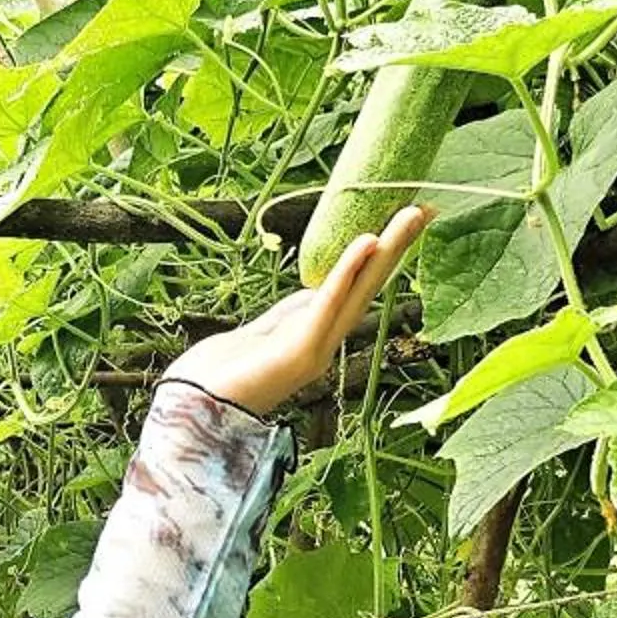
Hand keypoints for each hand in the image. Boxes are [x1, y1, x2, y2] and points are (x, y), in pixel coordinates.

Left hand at [161, 205, 429, 417]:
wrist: (193, 407)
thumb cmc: (219, 373)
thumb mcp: (263, 330)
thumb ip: (290, 313)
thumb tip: (313, 292)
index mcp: (315, 336)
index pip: (356, 289)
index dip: (381, 257)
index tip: (402, 223)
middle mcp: (324, 343)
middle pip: (368, 287)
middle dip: (397, 247)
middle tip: (424, 210)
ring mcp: (315, 348)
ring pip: (359, 292)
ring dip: (387, 251)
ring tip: (411, 216)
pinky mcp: (300, 350)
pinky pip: (328, 304)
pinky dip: (348, 272)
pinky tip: (367, 242)